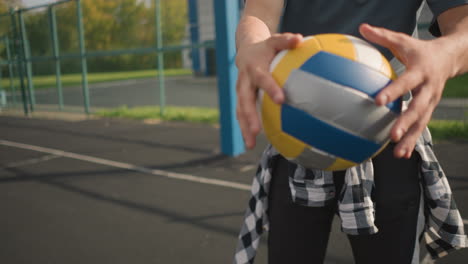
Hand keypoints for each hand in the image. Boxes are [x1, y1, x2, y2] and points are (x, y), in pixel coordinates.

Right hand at [236, 33, 302, 148]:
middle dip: (250, 116)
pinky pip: (241, 115)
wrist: (245, 51)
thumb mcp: (275, 41)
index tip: (281, 100)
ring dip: (244, 128)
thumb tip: (299, 39)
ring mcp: (240, 92)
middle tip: (257, 131)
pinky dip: (244, 129)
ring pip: (239, 111)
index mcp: (254, 68)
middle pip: (245, 100)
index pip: (263, 79)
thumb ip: (286, 40)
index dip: (270, 88)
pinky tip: (251, 143)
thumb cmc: (266, 48)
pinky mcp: (240, 100)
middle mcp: (245, 82)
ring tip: (250, 145)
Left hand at [359, 24, 454, 158]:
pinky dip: (412, 140)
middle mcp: (428, 89)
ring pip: (422, 122)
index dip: (394, 91)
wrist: (449, 57)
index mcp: (421, 71)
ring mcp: (431, 101)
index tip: (378, 100)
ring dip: (410, 138)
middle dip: (406, 122)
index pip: (406, 82)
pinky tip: (401, 154)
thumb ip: (382, 36)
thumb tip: (361, 27)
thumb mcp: (403, 40)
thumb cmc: (418, 49)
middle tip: (392, 135)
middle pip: (418, 107)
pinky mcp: (429, 110)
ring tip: (398, 153)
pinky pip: (421, 127)